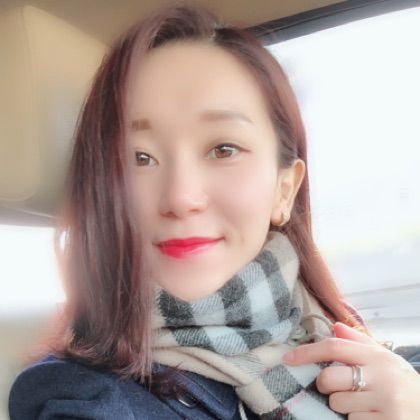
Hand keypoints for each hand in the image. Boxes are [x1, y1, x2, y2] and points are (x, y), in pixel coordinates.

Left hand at [282, 322, 419, 418]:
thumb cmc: (401, 382)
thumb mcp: (385, 358)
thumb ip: (358, 342)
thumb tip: (334, 326)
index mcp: (377, 356)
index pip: (334, 347)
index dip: (307, 352)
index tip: (288, 358)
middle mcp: (381, 377)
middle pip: (329, 378)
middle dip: (325, 385)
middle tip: (337, 388)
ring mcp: (385, 402)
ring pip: (337, 403)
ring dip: (343, 406)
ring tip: (362, 404)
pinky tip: (371, 417)